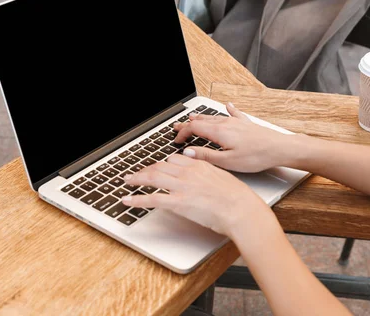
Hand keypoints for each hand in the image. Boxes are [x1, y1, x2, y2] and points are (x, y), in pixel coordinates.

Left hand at [121, 154, 271, 236]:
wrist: (242, 209)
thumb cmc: (238, 198)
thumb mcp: (223, 179)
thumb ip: (209, 174)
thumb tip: (203, 176)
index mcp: (200, 165)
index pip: (174, 159)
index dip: (161, 164)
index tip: (155, 167)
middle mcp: (189, 172)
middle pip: (160, 166)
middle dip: (144, 169)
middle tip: (135, 174)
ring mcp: (183, 187)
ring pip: (153, 178)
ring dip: (136, 179)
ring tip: (127, 181)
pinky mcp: (179, 203)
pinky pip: (153, 199)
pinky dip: (137, 199)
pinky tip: (128, 200)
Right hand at [174, 102, 303, 172]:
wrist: (280, 148)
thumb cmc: (256, 157)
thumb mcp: (228, 161)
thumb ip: (206, 156)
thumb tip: (188, 153)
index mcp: (219, 132)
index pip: (194, 128)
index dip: (182, 133)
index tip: (176, 140)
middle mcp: (226, 123)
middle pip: (201, 120)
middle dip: (187, 124)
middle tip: (176, 126)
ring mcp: (237, 122)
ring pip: (214, 117)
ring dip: (201, 118)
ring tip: (192, 118)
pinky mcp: (246, 124)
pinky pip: (234, 114)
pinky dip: (227, 110)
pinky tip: (228, 105)